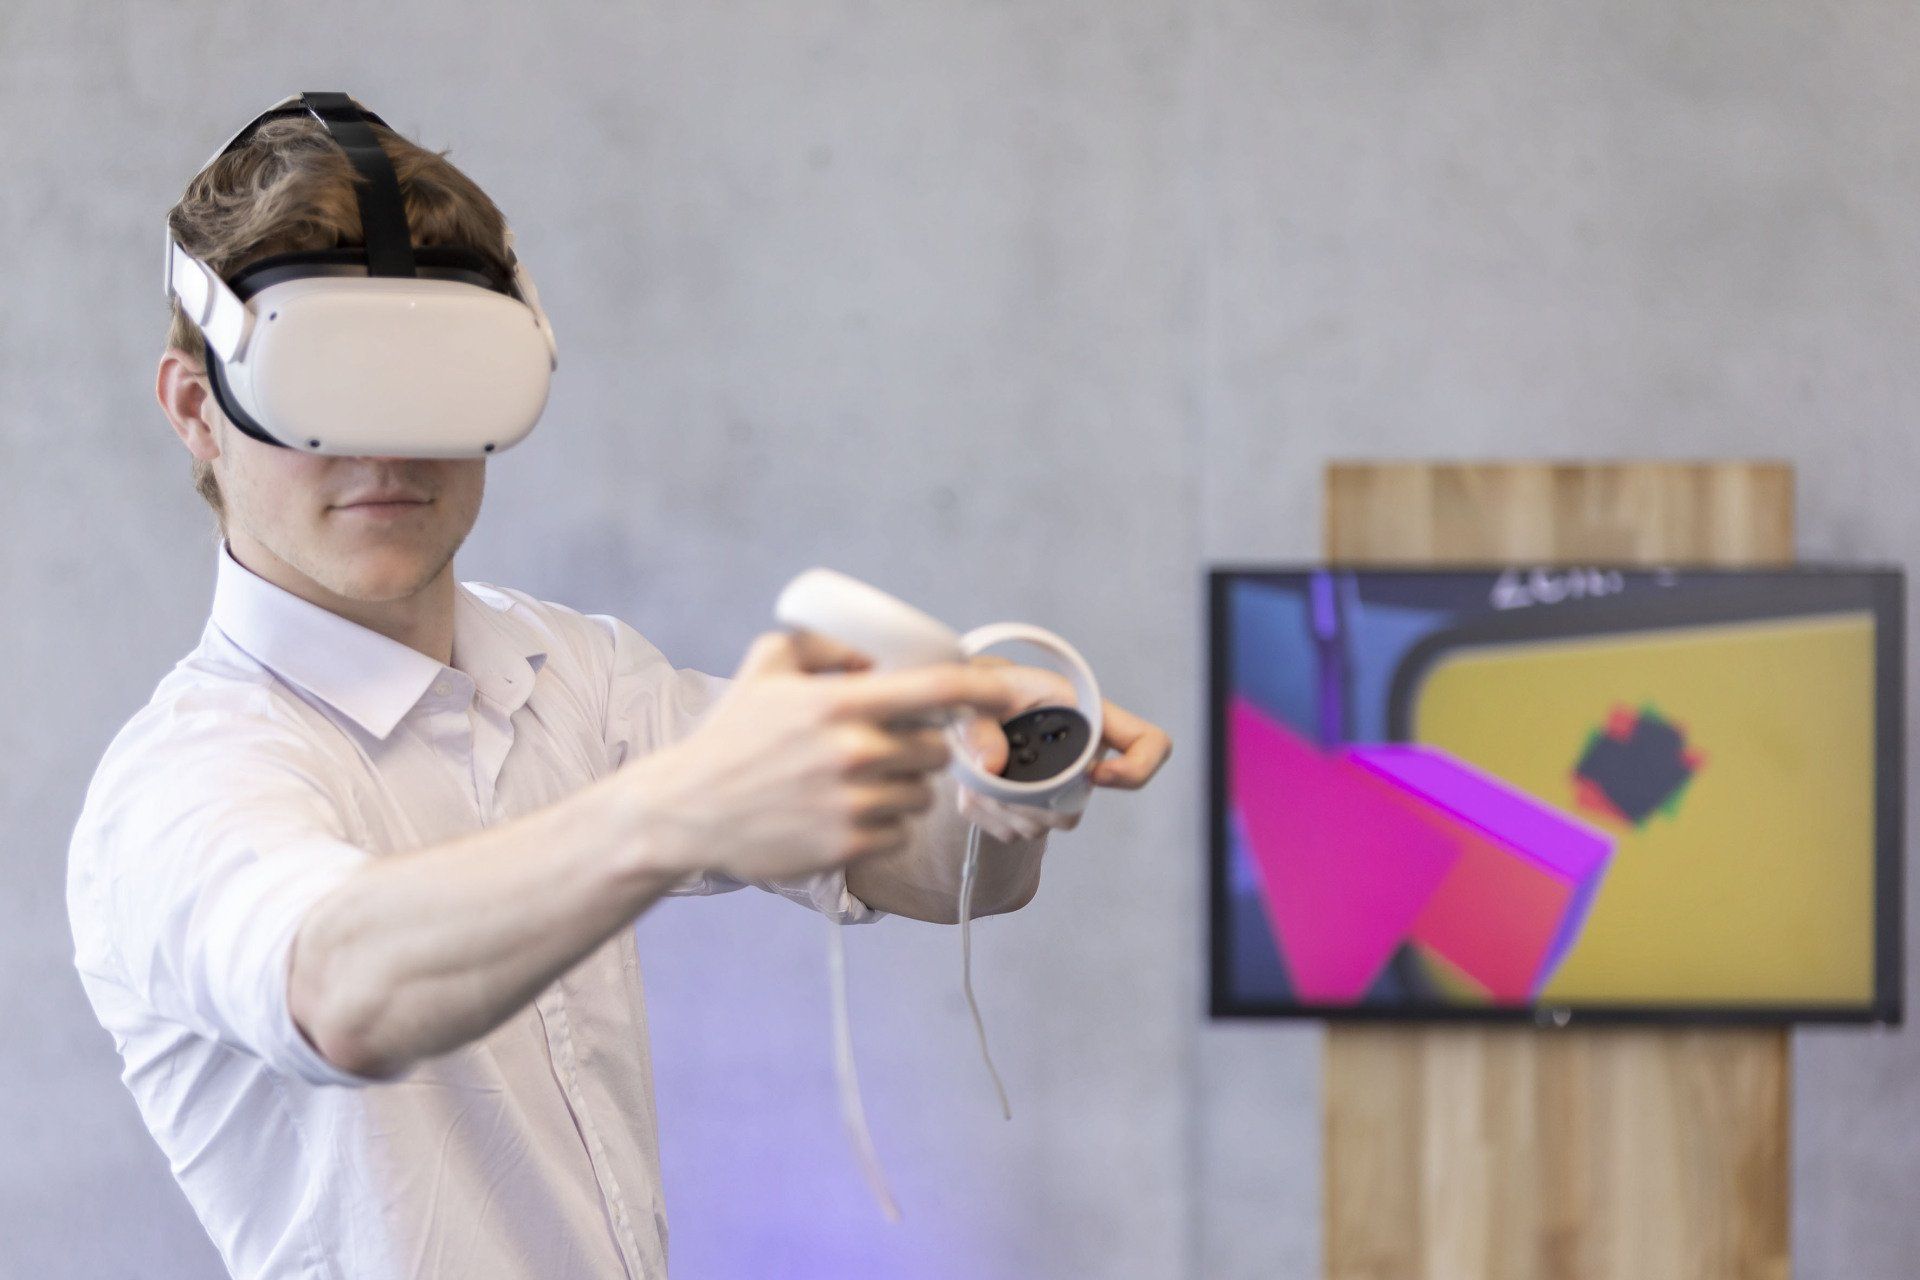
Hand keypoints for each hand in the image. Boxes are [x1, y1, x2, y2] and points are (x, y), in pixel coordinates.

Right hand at [630, 631, 1025, 883]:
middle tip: (884, 747)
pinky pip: (898, 831)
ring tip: (853, 782)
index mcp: (838, 703)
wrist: (687, 809)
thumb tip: (878, 658)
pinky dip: (883, 823)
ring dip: (902, 787)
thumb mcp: (768, 664)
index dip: (985, 691)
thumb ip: (827, 645)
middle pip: (936, 750)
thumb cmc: (731, 734)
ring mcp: (852, 804)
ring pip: (921, 794)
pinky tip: (842, 812)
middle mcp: (852, 753)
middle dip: (921, 747)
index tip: (1014, 695)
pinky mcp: (848, 847)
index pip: (936, 691)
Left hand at [952, 656, 1172, 841]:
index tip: (1095, 775)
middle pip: (1077, 806)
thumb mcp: (980, 688)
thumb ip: (980, 722)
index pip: (1149, 744)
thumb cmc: (987, 686)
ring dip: (1001, 806)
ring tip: (977, 770)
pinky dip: (986, 814)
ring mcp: (1058, 791)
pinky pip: (1012, 832)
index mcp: (1088, 717)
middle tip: (992, 774)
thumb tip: (991, 766)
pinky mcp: (1028, 812)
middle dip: (1028, 800)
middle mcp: (1082, 758)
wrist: (966, 705)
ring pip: (1042, 825)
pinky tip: (976, 785)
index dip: (1135, 769)